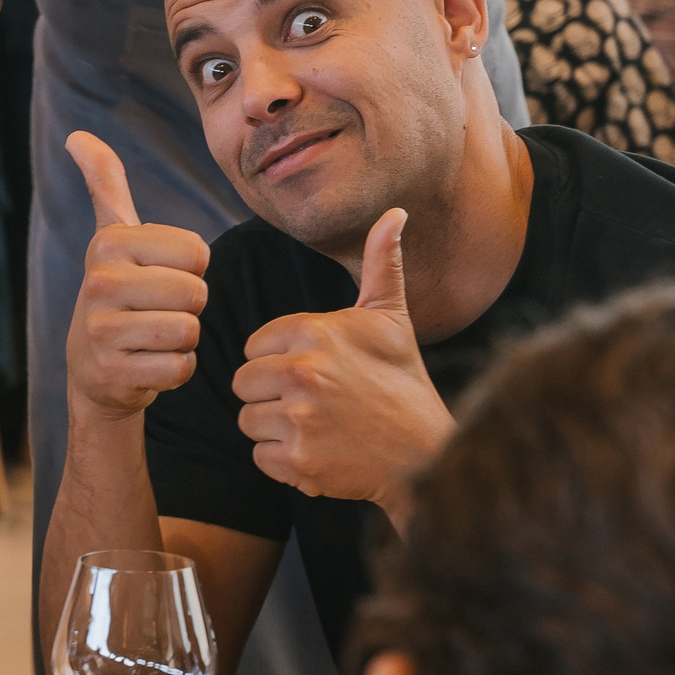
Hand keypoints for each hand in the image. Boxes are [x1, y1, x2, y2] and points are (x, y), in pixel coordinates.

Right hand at [65, 131, 210, 422]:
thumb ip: (104, 183)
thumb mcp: (112, 238)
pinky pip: (180, 368)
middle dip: (187, 307)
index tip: (155, 277)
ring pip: (189, 331)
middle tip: (154, 312)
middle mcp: (99, 283)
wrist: (92, 368)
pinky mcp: (112, 373)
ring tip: (150, 337)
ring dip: (181, 340)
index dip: (189, 270)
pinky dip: (173, 371)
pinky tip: (146, 364)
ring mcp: (101, 331)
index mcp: (108, 243)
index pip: (198, 253)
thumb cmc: (117, 294)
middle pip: (195, 293)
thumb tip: (77, 135)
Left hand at [233, 210, 451, 512]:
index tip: (319, 371)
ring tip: (322, 427)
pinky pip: (260, 458)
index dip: (280, 361)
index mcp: (312, 332)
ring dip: (277, 429)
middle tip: (319, 403)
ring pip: (249, 420)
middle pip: (244, 384)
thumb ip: (381, 263)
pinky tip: (321, 453)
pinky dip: (285, 462)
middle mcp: (302, 371)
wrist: (430, 454)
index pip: (254, 348)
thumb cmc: (403, 382)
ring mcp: (298, 418)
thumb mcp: (392, 318)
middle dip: (272, 395)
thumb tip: (394, 212)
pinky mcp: (297, 460)